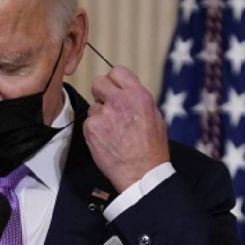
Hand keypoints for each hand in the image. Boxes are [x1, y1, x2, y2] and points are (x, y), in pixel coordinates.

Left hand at [86, 67, 169, 191]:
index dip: (114, 81)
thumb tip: (128, 93)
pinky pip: (88, 122)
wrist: (141, 173)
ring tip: (112, 131)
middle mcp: (120, 101)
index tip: (114, 89)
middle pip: (98, 82)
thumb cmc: (151, 149)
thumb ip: (139, 101)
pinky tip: (106, 140)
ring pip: (93, 105)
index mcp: (138, 95)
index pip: (117, 71)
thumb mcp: (155, 117)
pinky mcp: (91, 128)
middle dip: (101, 92)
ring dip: (99, 115)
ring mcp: (103, 114)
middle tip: (107, 105)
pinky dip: (94, 130)